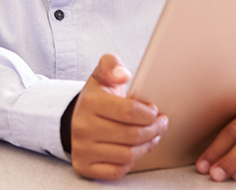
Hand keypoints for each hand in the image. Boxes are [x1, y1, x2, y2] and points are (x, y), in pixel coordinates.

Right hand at [70, 54, 167, 179]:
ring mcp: (82, 148)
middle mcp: (82, 127)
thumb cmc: (96, 98)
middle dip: (154, 130)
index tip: (155, 112)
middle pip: (132, 135)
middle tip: (160, 125)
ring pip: (127, 155)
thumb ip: (111, 65)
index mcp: (89, 102)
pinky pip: (116, 171)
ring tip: (151, 137)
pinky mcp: (83, 166)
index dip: (150, 114)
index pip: (130, 112)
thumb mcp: (102, 75)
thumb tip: (122, 75)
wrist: (75, 119)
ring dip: (146, 147)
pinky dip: (130, 163)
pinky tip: (133, 151)